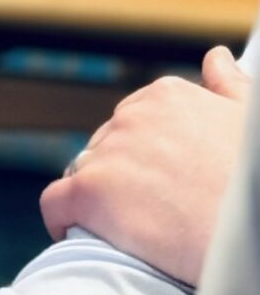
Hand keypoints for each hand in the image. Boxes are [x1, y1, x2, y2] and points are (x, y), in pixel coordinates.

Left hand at [40, 46, 248, 286]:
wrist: (252, 237)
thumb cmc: (255, 187)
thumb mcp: (247, 120)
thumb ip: (228, 86)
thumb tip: (215, 57)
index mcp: (168, 96)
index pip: (133, 120)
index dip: (144, 155)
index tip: (160, 180)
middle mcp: (132, 117)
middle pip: (106, 146)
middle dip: (120, 175)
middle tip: (149, 209)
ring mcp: (108, 154)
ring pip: (82, 172)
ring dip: (97, 197)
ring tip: (125, 227)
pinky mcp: (89, 193)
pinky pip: (55, 203)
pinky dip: (61, 218)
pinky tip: (77, 233)